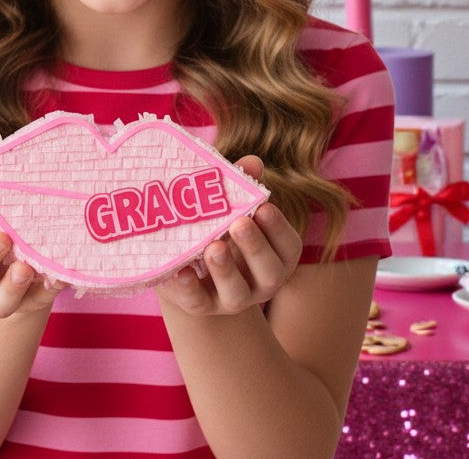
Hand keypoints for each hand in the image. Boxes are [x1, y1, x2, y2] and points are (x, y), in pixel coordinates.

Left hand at [155, 155, 300, 316]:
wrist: (188, 264)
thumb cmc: (217, 223)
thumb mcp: (228, 205)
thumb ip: (241, 184)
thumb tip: (252, 162)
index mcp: (275, 254)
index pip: (288, 246)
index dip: (279, 228)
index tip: (264, 206)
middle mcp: (260, 281)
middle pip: (269, 273)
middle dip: (255, 248)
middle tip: (239, 223)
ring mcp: (231, 298)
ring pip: (237, 294)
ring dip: (226, 270)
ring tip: (213, 247)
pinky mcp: (201, 305)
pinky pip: (197, 302)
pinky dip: (189, 288)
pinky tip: (181, 271)